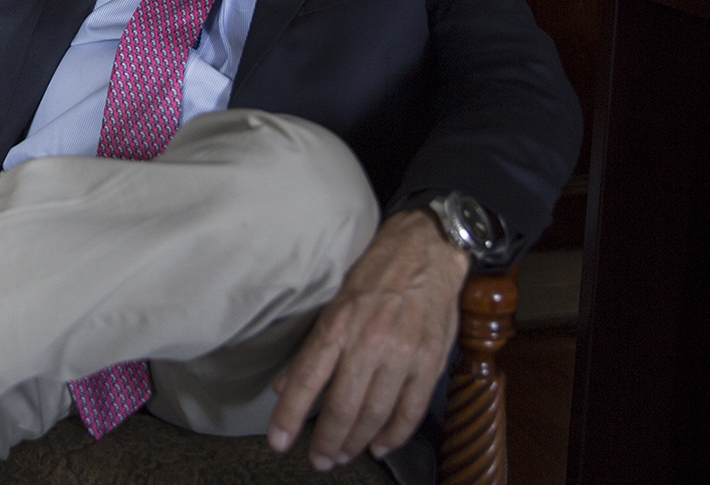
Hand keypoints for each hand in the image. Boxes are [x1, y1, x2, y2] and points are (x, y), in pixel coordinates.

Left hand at [267, 209, 469, 469]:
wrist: (427, 250)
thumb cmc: (376, 273)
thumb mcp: (336, 301)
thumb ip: (313, 347)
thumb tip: (284, 385)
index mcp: (339, 325)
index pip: (307, 380)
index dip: (290, 416)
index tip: (278, 443)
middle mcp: (369, 342)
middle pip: (342, 406)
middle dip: (327, 441)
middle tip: (319, 460)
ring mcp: (403, 354)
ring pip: (375, 414)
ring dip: (357, 442)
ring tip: (344, 455)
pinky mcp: (430, 361)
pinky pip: (411, 409)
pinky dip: (395, 434)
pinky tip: (381, 444)